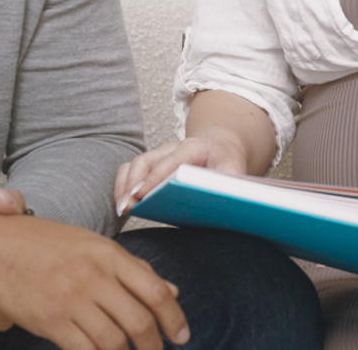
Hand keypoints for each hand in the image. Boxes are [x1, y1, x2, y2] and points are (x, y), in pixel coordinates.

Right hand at [0, 213, 190, 349]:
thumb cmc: (44, 244)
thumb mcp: (93, 246)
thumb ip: (133, 270)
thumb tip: (171, 291)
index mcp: (108, 253)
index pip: (154, 290)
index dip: (174, 317)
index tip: (181, 335)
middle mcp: (93, 276)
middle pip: (139, 320)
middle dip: (154, 345)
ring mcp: (71, 299)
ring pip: (114, 340)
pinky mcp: (51, 320)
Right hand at [114, 131, 248, 213]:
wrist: (220, 148)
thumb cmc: (226, 163)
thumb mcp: (235, 173)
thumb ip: (227, 185)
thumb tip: (216, 204)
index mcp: (195, 147)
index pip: (172, 160)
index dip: (156, 177)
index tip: (143, 194)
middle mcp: (173, 147)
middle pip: (147, 160)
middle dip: (134, 183)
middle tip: (127, 206)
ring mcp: (160, 154)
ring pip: (135, 164)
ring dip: (125, 186)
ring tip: (122, 209)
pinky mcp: (152, 163)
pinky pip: (131, 170)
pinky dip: (123, 185)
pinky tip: (122, 205)